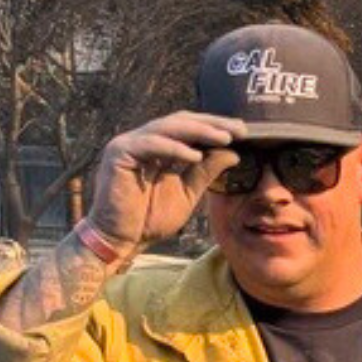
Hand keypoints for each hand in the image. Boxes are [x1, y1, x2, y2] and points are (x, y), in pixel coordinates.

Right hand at [86, 111, 247, 252]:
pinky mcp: (118, 154)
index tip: (243, 132)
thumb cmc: (149, 219)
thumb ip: (206, 172)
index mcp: (157, 147)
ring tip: (224, 138)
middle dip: (211, 124)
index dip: (214, 126)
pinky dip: (174, 148)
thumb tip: (233, 153)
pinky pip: (150, 145)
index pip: (189, 127)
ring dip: (198, 131)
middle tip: (239, 130)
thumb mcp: (187, 192)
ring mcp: (128, 144)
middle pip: (180, 121)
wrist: (122, 240)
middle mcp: (142, 140)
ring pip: (167, 128)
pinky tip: (196, 155)